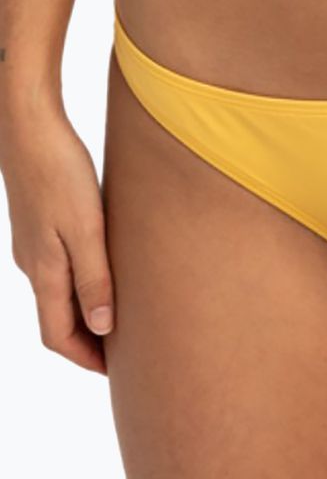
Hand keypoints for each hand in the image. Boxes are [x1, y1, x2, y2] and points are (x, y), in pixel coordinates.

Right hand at [1, 107, 113, 373]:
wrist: (30, 129)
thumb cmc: (61, 174)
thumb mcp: (86, 228)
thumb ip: (94, 278)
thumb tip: (103, 326)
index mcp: (44, 271)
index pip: (58, 335)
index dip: (85, 357)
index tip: (115, 370)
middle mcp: (34, 263)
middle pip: (57, 319)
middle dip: (87, 340)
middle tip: (123, 349)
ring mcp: (33, 243)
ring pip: (58, 293)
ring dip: (85, 310)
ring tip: (120, 313)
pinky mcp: (40, 223)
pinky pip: (59, 267)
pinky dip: (81, 282)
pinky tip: (103, 269)